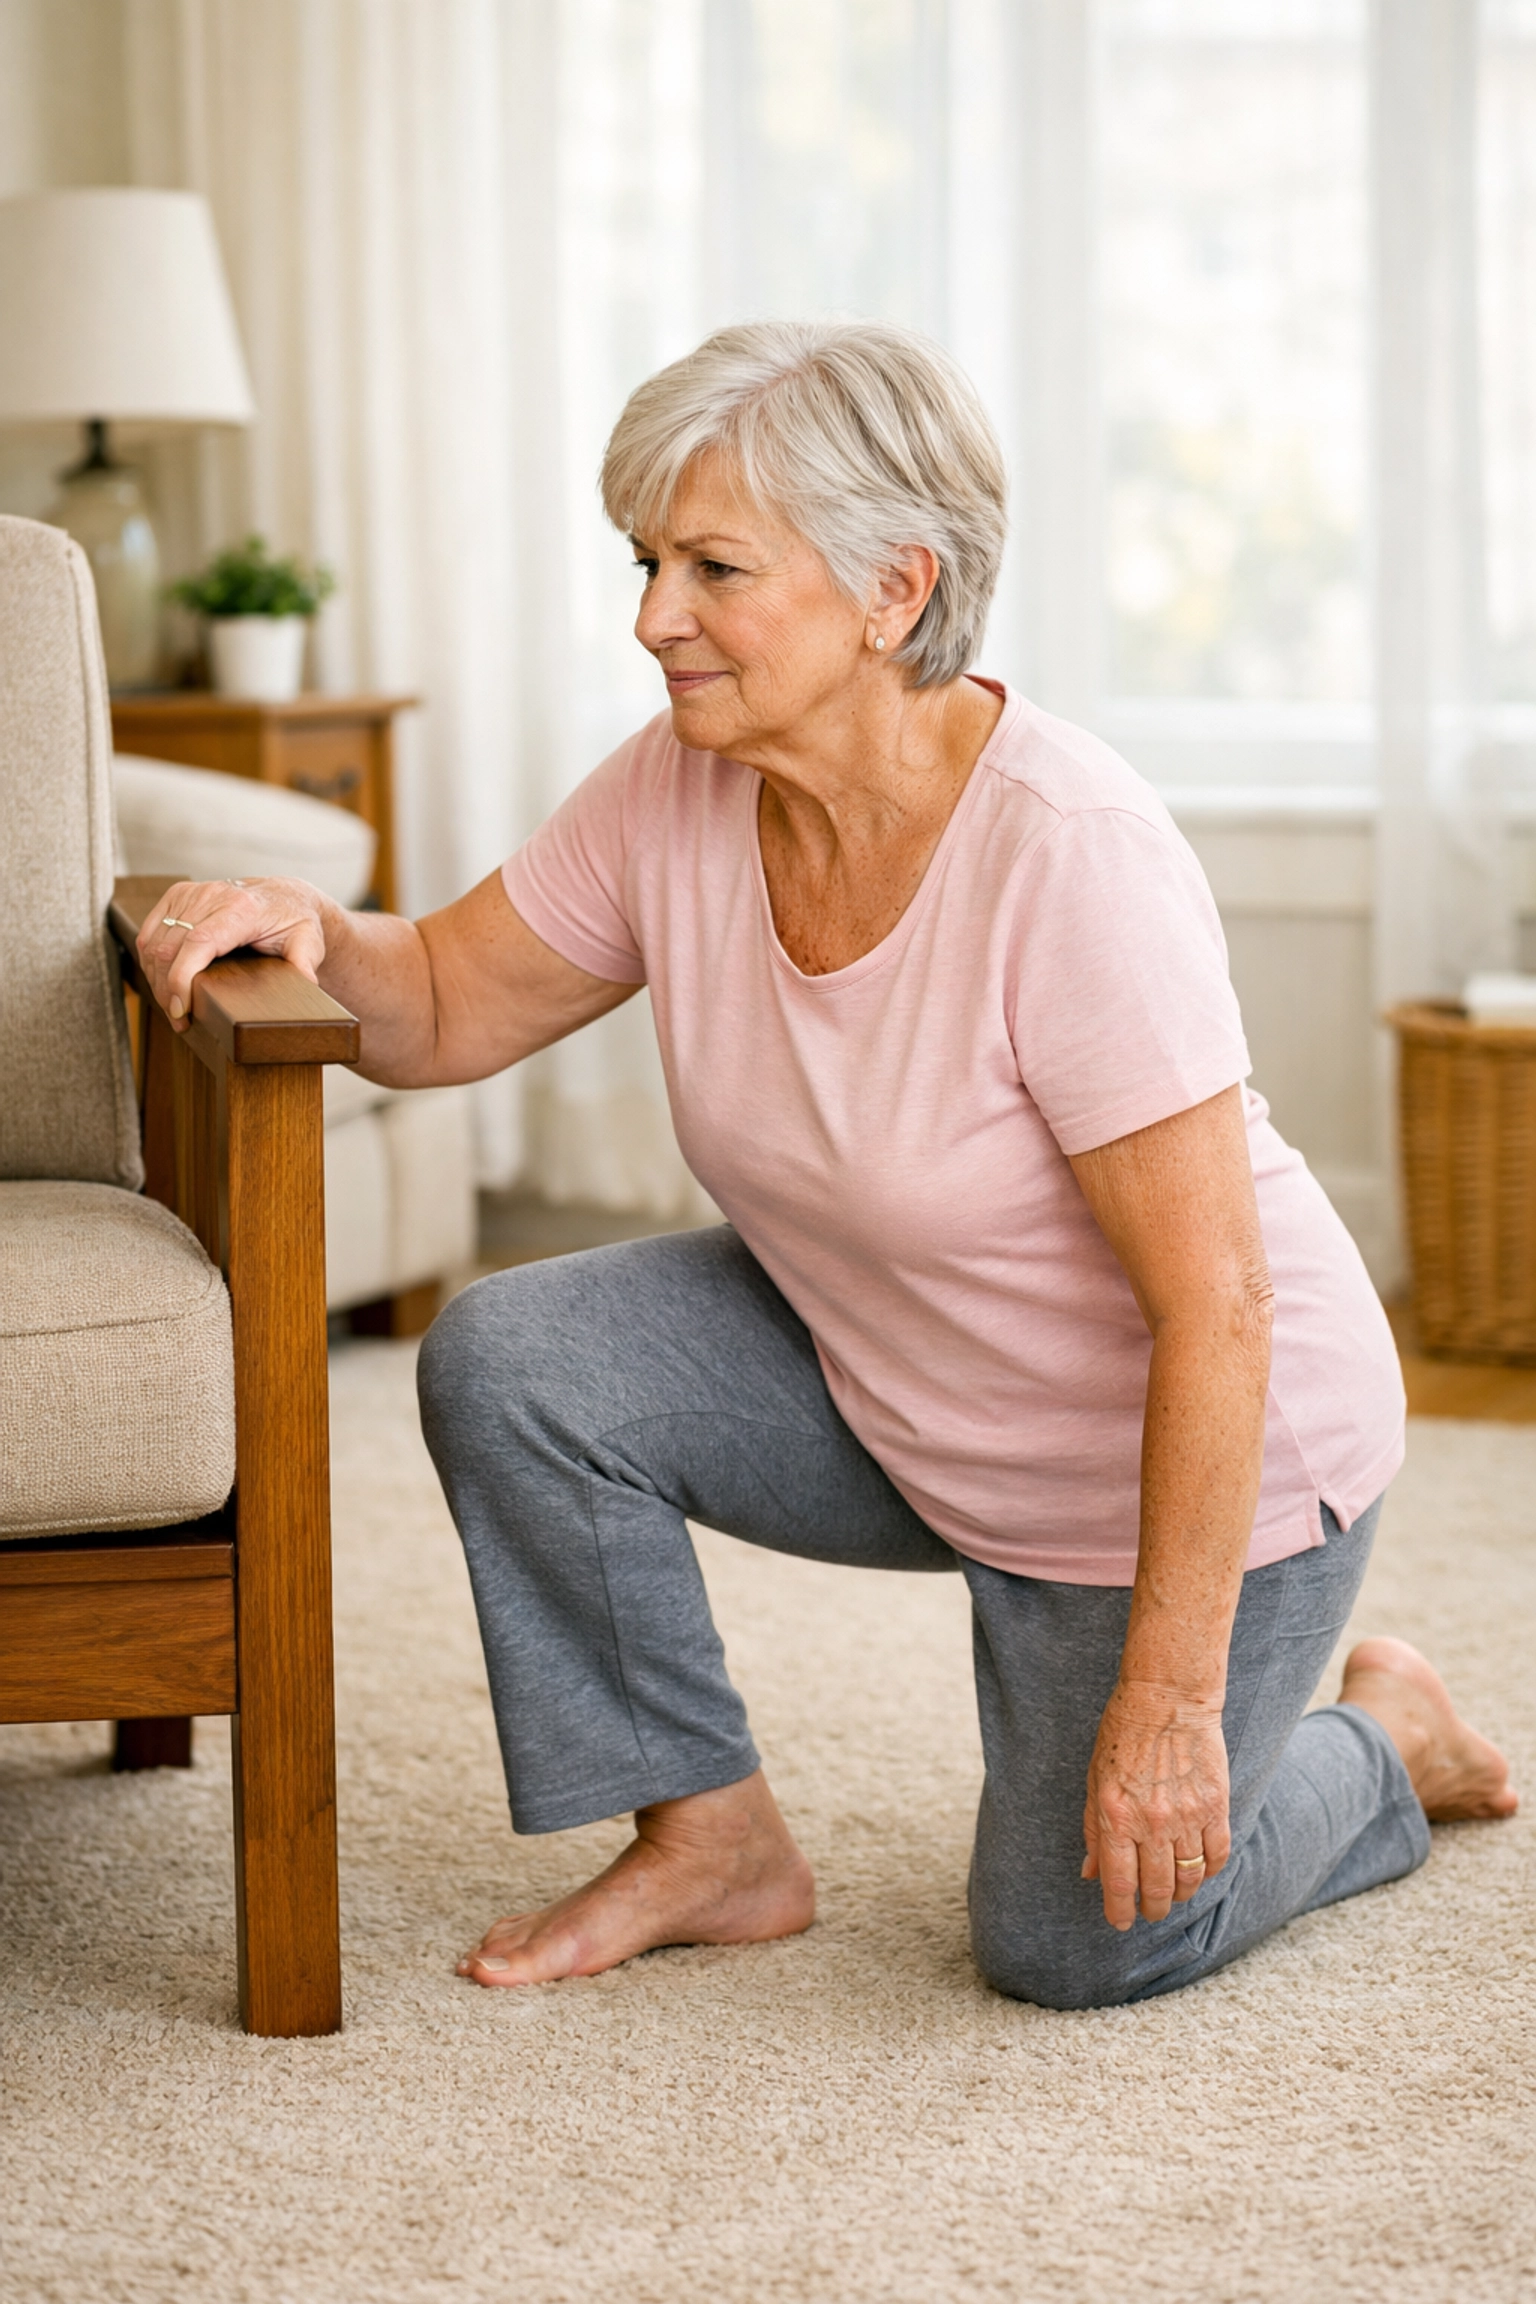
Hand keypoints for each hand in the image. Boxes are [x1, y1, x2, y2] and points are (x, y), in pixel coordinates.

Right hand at [137, 877, 331, 1031]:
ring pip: (154, 942)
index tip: (179, 1009)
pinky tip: (161, 981)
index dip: (180, 978)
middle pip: (169, 947)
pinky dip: (149, 960)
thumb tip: (306, 985)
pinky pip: (149, 931)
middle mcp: (212, 895)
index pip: (199, 943)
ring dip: (155, 979)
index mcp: (242, 909)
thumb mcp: (308, 943)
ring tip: (172, 1006)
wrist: (285, 896)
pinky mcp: (177, 895)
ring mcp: (191, 893)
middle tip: (179, 1020)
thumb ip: (305, 964)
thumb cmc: (295, 922)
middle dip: (166, 990)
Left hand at [1081, 1679, 1231, 1929]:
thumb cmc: (1123, 1735)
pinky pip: (1217, 1856)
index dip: (1118, 1911)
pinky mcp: (1215, 1807)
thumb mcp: (1095, 1780)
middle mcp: (1152, 1823)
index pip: (1118, 1882)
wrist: (1168, 1700)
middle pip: (1157, 1888)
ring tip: (1173, 1893)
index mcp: (1115, 1817)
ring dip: (1180, 1894)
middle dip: (1151, 1909)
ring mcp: (1187, 1817)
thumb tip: (1090, 1873)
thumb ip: (1093, 1830)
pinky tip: (1199, 1870)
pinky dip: (1208, 1871)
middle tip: (1149, 1911)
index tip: (1120, 1922)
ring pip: (1189, 1879)